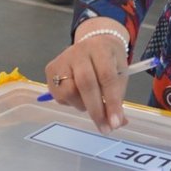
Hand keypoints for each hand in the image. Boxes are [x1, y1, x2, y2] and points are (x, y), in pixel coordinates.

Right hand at [44, 18, 130, 133]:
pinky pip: (59, 95)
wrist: (94, 42)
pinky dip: (71, 103)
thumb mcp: (120, 74)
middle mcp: (79, 51)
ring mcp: (62, 59)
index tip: (116, 123)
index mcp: (100, 49)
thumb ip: (117, 98)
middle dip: (96, 110)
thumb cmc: (109, 61)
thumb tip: (117, 123)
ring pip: (69, 91)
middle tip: (105, 128)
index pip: (107, 77)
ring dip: (83, 105)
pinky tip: (79, 97)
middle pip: (85, 84)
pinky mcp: (50, 69)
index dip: (111, 102)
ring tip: (91, 103)